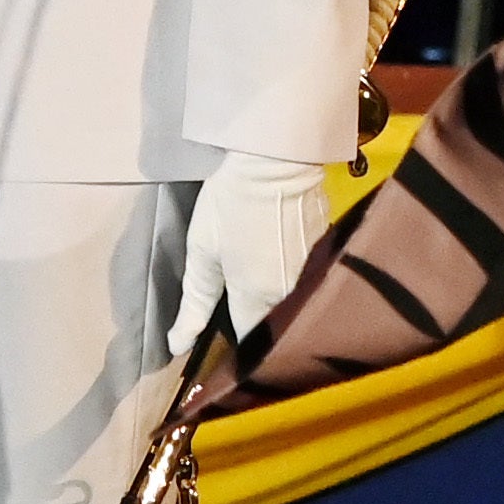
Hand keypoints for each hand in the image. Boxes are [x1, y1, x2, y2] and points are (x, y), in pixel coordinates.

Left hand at [174, 156, 339, 353]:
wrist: (277, 157)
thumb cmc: (230, 203)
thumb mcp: (202, 250)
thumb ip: (194, 304)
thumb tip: (177, 346)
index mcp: (257, 299)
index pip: (246, 340)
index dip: (230, 341)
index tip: (217, 334)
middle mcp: (291, 294)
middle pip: (272, 322)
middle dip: (253, 321)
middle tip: (233, 302)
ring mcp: (313, 271)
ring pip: (291, 300)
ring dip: (273, 297)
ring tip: (255, 275)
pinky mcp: (326, 247)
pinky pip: (306, 275)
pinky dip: (289, 272)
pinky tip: (275, 253)